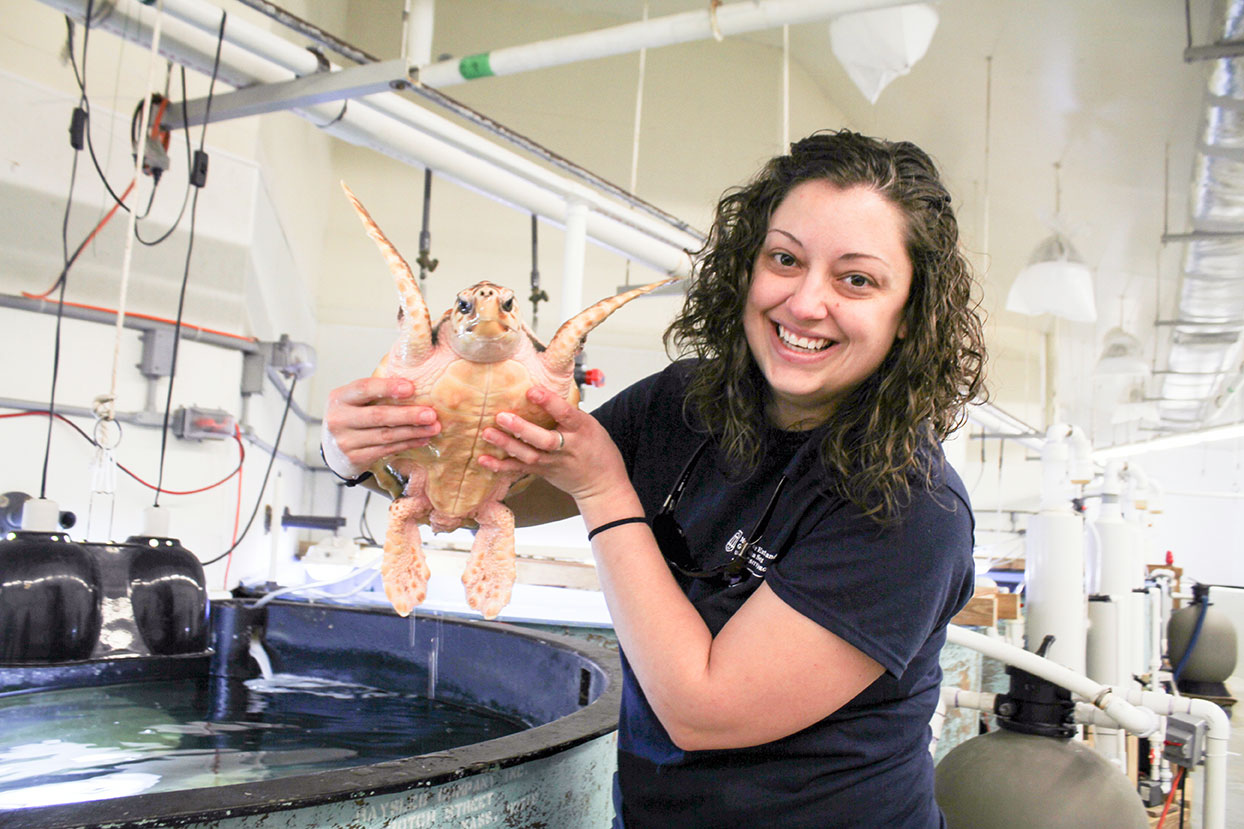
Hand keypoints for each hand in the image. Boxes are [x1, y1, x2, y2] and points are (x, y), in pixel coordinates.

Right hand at [321, 376, 439, 477]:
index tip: (411, 388)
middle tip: (431, 414)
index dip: (387, 387)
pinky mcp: (354, 458)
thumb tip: (416, 376)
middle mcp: (338, 419)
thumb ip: (377, 390)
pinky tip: (422, 439)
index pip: (363, 388)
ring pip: (385, 435)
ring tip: (433, 427)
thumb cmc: (352, 417)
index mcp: (339, 398)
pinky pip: (386, 449)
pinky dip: (407, 444)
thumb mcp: (355, 400)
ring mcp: (345, 441)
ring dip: (413, 431)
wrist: (333, 449)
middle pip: (377, 416)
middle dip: (408, 415)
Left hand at [480, 386, 633, 517]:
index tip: (533, 391)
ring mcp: (554, 462)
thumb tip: (543, 388)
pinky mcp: (543, 472)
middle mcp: (567, 447)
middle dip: (522, 429)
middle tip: (502, 416)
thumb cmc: (597, 449)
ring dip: (507, 444)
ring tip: (488, 433)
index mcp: (581, 429)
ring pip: (529, 455)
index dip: (549, 402)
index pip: (566, 414)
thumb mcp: (589, 424)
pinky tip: (484, 459)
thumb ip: (567, 412)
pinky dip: (501, 465)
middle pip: (544, 440)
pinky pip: (520, 469)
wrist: (603, 483)